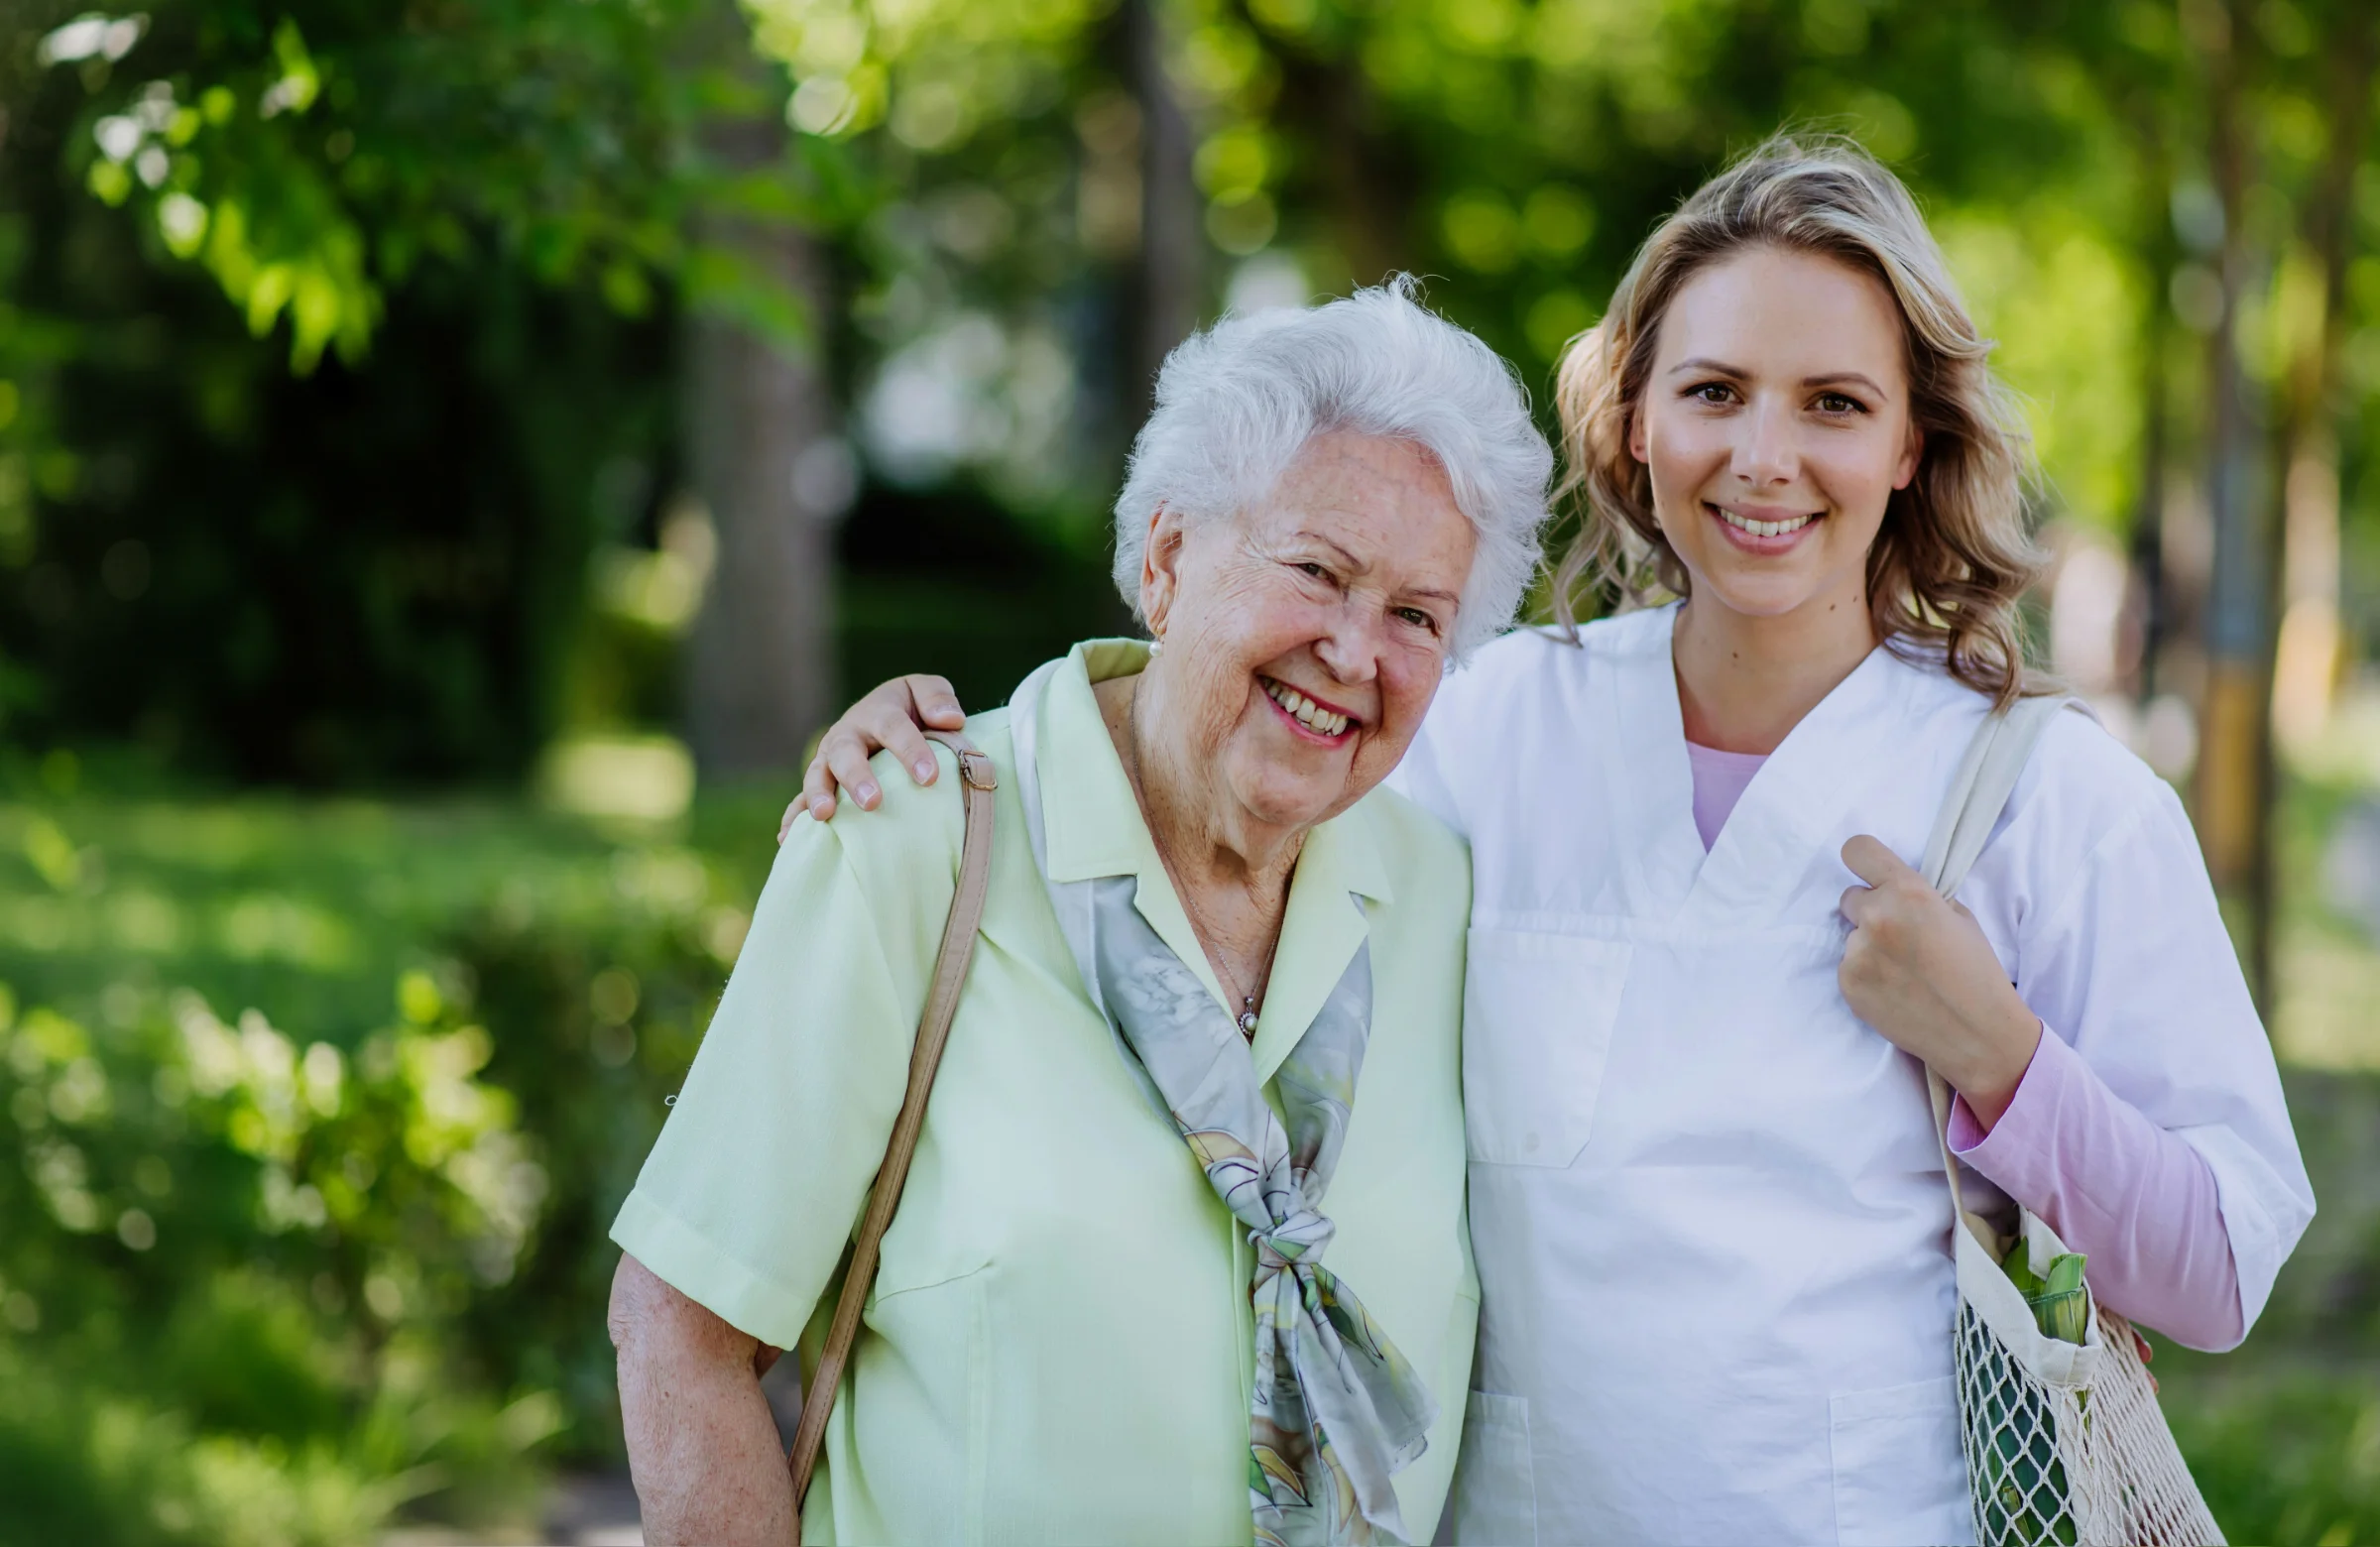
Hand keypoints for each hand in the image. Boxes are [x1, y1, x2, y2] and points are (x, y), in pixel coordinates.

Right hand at [777, 674, 966, 839]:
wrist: (881, 716)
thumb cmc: (911, 709)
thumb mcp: (924, 692)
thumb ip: (937, 698)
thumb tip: (950, 719)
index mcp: (876, 712)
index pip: (893, 727)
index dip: (910, 750)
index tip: (930, 778)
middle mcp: (847, 735)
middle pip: (846, 752)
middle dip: (857, 776)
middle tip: (872, 802)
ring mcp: (829, 760)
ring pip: (818, 773)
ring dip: (818, 794)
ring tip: (824, 815)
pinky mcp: (820, 782)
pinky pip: (800, 800)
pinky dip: (793, 818)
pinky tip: (788, 840)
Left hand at [1837, 835, 2040, 1128]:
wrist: (1977, 1034)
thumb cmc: (1977, 973)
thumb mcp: (1960, 917)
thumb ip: (1921, 897)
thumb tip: (1893, 890)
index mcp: (1907, 893)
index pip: (1857, 850)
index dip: (1863, 860)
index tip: (1869, 873)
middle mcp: (1876, 917)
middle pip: (1850, 898)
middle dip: (1870, 911)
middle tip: (1900, 936)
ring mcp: (1857, 952)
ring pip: (1851, 936)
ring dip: (1869, 947)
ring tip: (1904, 972)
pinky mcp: (1847, 983)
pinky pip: (1848, 966)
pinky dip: (1865, 975)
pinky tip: (1895, 991)